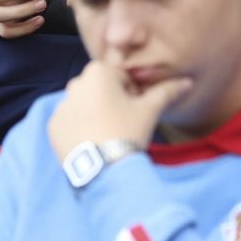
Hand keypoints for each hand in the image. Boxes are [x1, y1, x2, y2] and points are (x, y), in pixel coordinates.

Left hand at [46, 59, 188, 162]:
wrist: (103, 168)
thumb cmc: (127, 130)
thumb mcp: (149, 110)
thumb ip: (167, 91)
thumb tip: (187, 82)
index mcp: (98, 72)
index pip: (120, 77)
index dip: (131, 93)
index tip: (134, 110)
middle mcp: (75, 83)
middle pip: (100, 89)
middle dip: (111, 101)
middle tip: (123, 124)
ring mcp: (61, 105)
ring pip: (83, 105)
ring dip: (94, 114)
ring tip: (107, 136)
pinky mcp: (52, 126)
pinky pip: (69, 122)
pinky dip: (79, 129)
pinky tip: (92, 143)